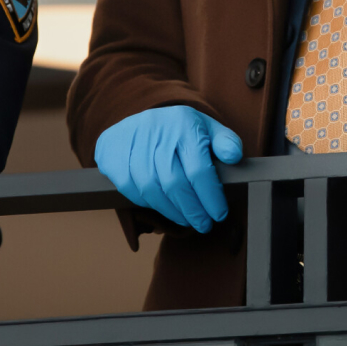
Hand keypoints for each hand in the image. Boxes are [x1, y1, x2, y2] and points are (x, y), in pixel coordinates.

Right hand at [93, 105, 242, 232]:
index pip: (198, 168)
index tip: (219, 214)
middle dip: (192, 209)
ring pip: (151, 188)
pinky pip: (129, 187)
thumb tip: (234, 157)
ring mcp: (132, 143)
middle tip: (204, 224)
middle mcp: (157, 131)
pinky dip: (146, 203)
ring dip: (171, 211)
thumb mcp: (207, 128)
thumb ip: (226, 142)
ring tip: (186, 220)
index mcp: (184, 124)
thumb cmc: (179, 130)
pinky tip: (161, 207)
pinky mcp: (113, 154)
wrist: (138, 121)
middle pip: (174, 182)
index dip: (210, 197)